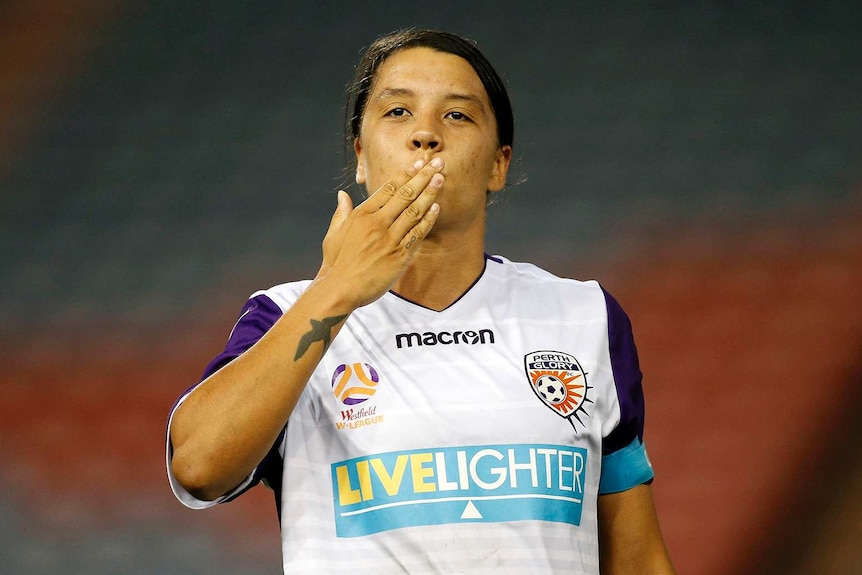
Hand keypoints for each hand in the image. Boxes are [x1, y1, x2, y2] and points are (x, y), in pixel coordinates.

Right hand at [317, 157, 443, 307]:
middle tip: (438, 163)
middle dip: (423, 177)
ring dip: (429, 193)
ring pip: (414, 211)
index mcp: (361, 215)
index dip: (406, 174)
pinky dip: (427, 220)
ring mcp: (389, 239)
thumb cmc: (336, 263)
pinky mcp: (399, 256)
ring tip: (441, 179)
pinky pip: (417, 234)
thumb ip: (341, 212)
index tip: (419, 163)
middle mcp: (377, 223)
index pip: (388, 188)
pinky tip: (436, 207)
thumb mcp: (334, 234)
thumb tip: (342, 195)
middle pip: (405, 194)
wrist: (340, 289)